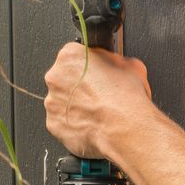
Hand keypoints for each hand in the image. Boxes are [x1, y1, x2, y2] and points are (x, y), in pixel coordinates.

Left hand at [43, 41, 151, 159]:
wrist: (124, 129)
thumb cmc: (126, 99)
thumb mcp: (131, 66)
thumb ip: (115, 61)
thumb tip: (117, 65)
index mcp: (70, 56)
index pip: (75, 55)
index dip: (89, 65)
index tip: (96, 73)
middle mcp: (56, 77)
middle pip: (64, 78)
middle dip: (79, 85)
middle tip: (98, 94)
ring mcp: (52, 102)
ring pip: (62, 101)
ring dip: (75, 105)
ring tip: (97, 111)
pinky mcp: (54, 124)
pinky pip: (62, 121)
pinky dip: (74, 123)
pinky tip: (91, 124)